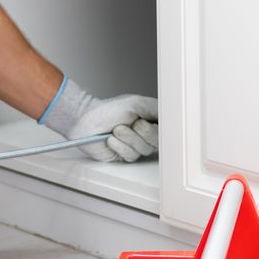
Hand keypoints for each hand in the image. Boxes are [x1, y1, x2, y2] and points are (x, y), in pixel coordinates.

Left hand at [40, 75, 158, 162]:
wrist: (86, 121)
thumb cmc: (107, 110)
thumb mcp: (135, 103)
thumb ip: (156, 108)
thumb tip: (172, 112)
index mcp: (150, 119)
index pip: (166, 127)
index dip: (160, 127)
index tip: (152, 122)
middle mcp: (145, 133)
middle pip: (157, 141)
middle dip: (142, 132)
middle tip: (132, 123)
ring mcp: (135, 145)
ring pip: (144, 149)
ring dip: (128, 138)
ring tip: (116, 130)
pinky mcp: (125, 156)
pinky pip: (131, 155)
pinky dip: (119, 146)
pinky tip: (111, 139)